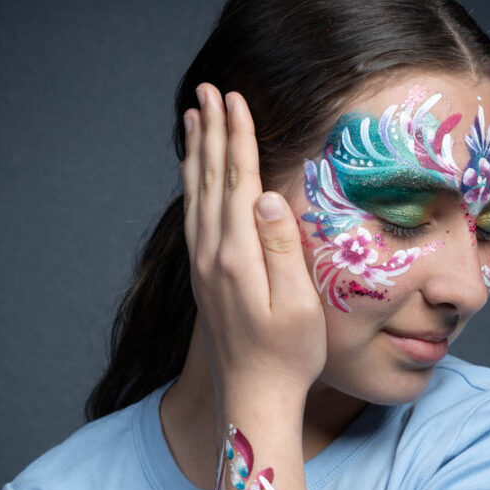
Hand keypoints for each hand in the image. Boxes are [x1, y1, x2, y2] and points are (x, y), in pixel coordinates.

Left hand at [181, 83, 327, 409]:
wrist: (254, 399)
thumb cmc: (289, 356)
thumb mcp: (298, 304)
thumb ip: (281, 248)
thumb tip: (265, 196)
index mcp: (238, 256)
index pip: (237, 182)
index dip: (238, 138)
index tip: (235, 98)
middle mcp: (212, 256)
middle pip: (210, 180)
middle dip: (212, 132)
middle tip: (208, 90)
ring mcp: (204, 268)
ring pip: (195, 197)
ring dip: (196, 154)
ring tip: (194, 119)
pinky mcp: (204, 280)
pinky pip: (193, 218)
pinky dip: (191, 188)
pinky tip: (193, 177)